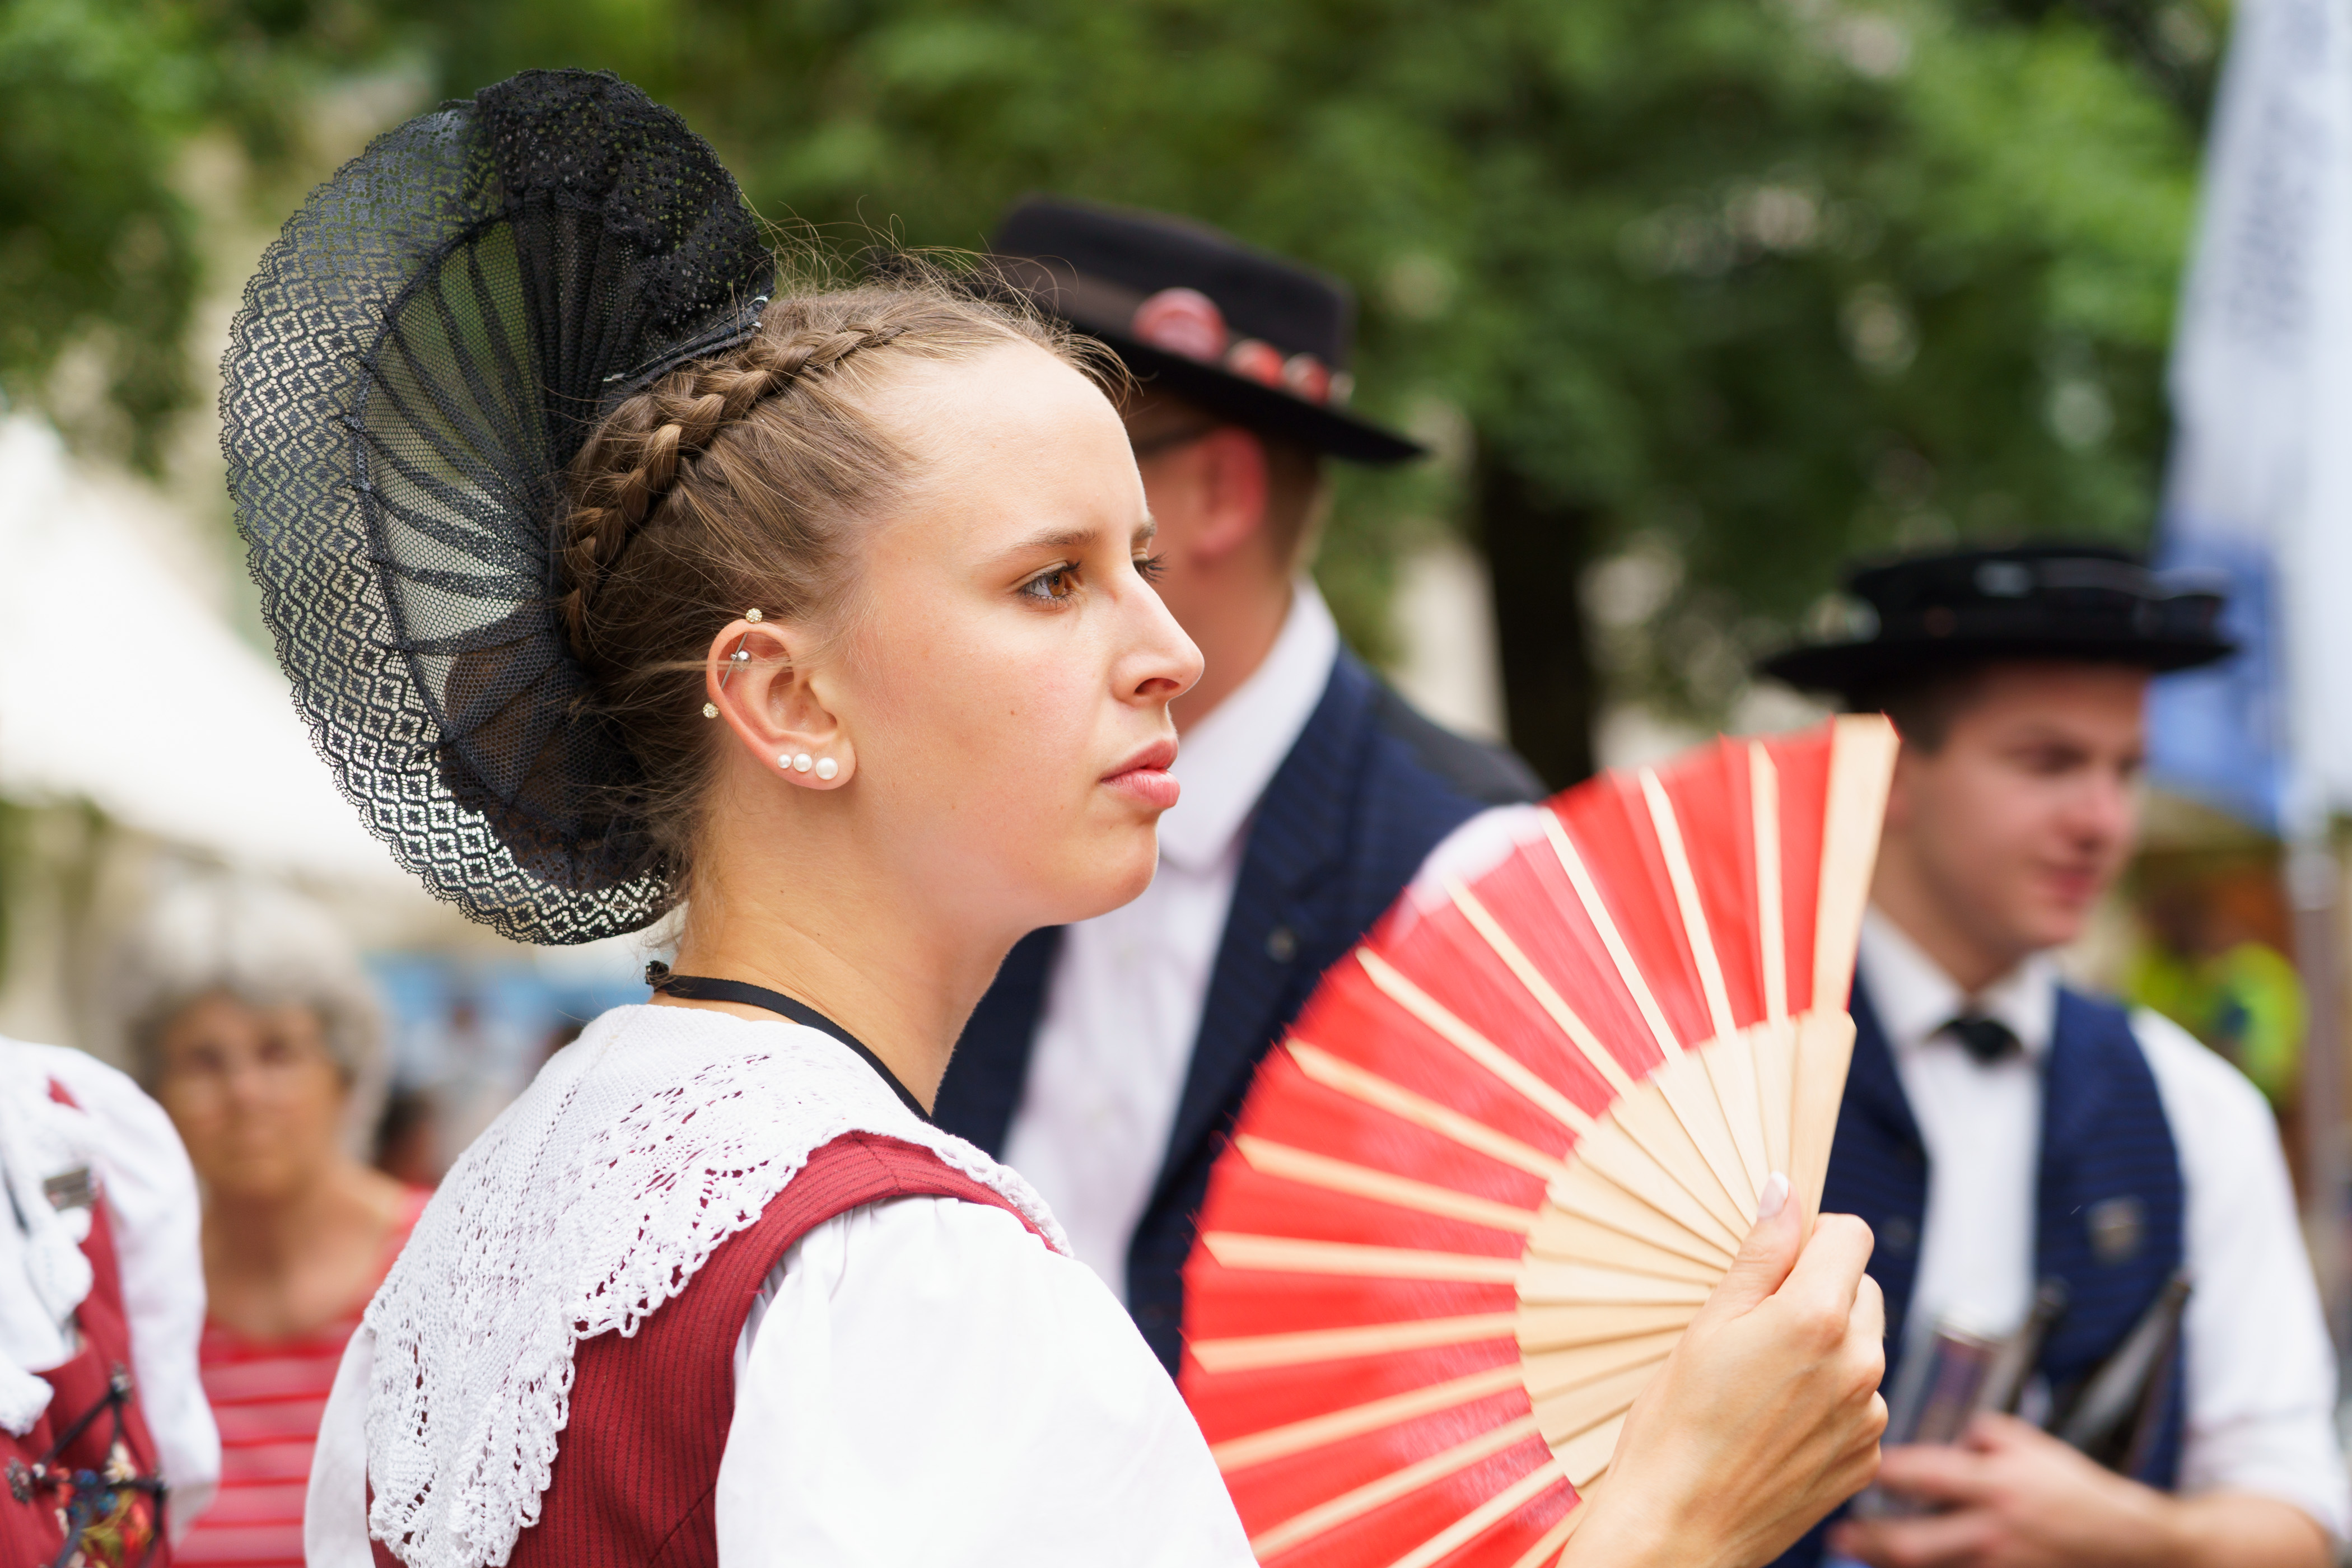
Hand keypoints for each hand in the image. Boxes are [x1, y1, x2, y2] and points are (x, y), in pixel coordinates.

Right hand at [1566, 1176, 1887, 1567]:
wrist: (1680, 1527)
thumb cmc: (1677, 1423)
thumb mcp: (1709, 1323)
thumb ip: (1761, 1253)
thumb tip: (1786, 1191)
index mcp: (1817, 1317)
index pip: (1849, 1234)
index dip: (1810, 1235)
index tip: (1775, 1258)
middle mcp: (1860, 1363)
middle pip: (1860, 1289)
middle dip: (1818, 1291)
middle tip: (1755, 1326)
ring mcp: (1869, 1416)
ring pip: (1861, 1347)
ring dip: (1825, 1347)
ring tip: (1760, 1383)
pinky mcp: (1866, 1458)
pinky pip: (1859, 1402)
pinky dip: (1828, 1400)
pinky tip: (1775, 1421)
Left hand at [1830, 1414, 2331, 1567]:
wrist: (2128, 1540)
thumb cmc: (2070, 1487)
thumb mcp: (2025, 1444)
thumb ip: (1976, 1436)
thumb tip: (1936, 1438)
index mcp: (1995, 1484)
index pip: (1922, 1475)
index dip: (1880, 1470)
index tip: (1847, 1462)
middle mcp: (1993, 1530)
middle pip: (1914, 1544)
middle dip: (1869, 1542)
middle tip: (1837, 1533)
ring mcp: (2001, 1565)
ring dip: (1889, 1565)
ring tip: (1857, 1554)